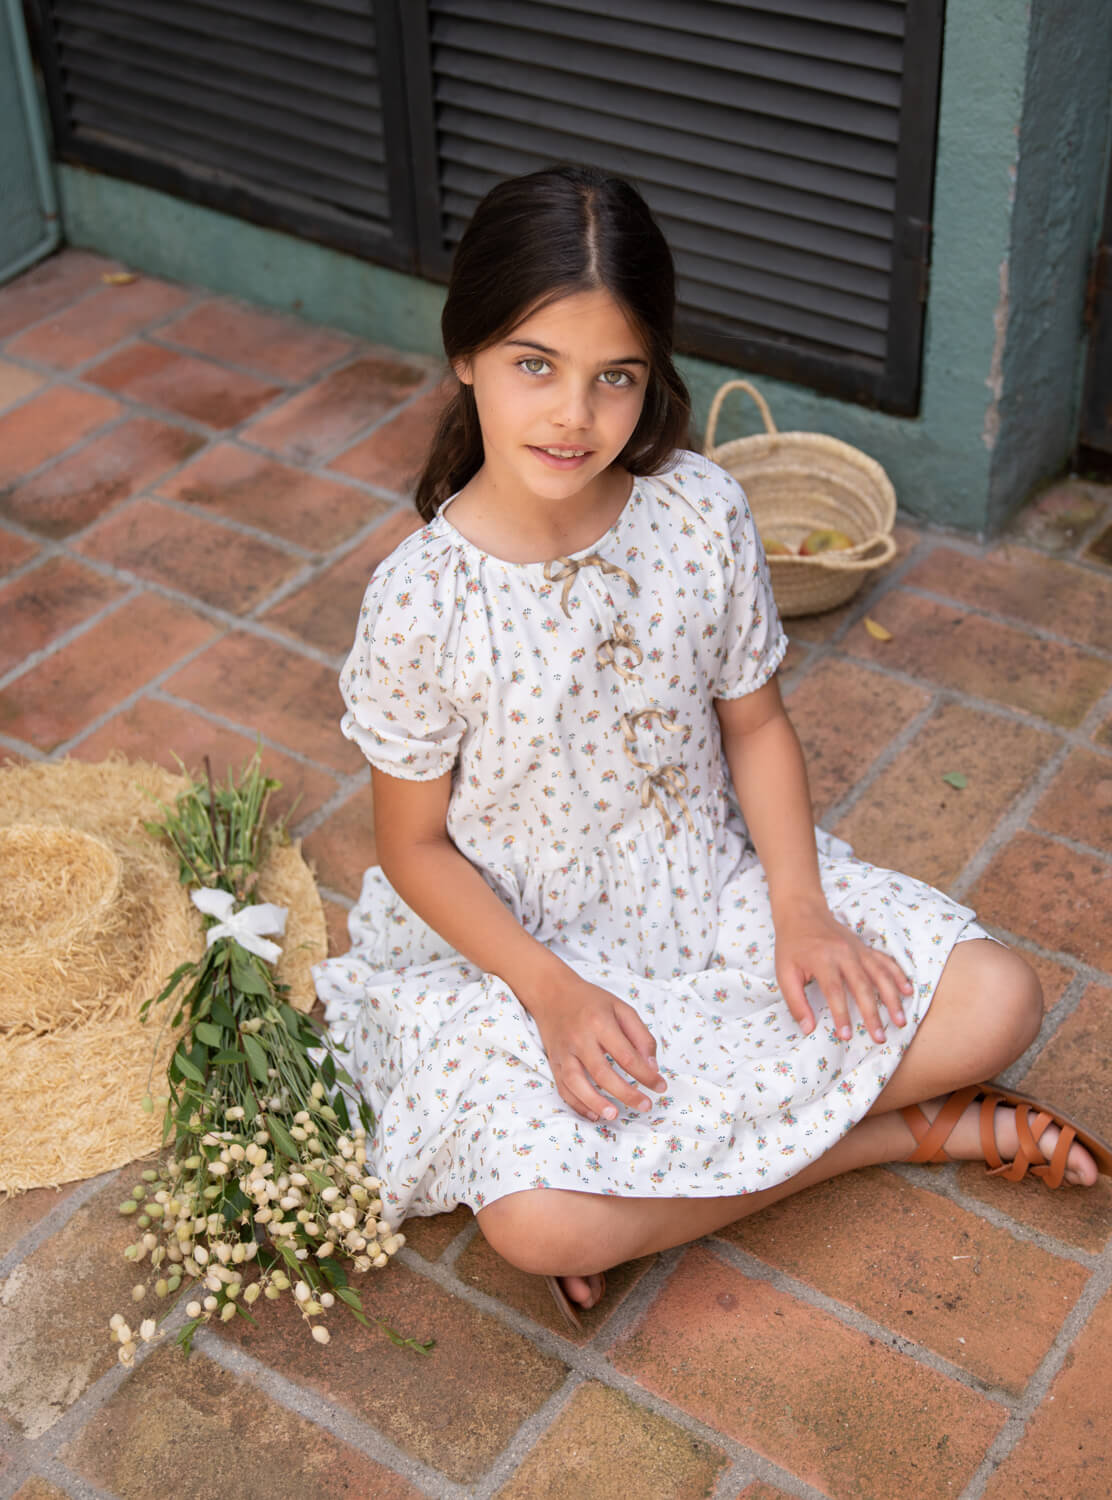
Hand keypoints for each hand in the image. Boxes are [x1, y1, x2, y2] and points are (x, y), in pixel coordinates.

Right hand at [524, 975, 665, 1121]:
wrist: (552, 994)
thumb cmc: (591, 1001)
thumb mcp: (621, 1008)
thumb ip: (640, 1036)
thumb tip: (651, 1067)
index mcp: (600, 1022)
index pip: (626, 1056)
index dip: (646, 1075)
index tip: (660, 1086)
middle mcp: (579, 1039)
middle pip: (602, 1073)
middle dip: (626, 1094)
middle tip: (646, 1106)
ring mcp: (564, 1052)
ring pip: (577, 1083)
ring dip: (595, 1103)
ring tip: (615, 1115)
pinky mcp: (553, 1062)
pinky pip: (562, 1088)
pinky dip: (576, 1104)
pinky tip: (593, 1114)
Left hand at [774, 898, 911, 1044]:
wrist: (802, 912)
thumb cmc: (791, 946)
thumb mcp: (784, 973)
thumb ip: (795, 1001)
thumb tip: (807, 1028)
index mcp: (822, 959)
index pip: (834, 991)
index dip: (841, 1015)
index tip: (847, 1036)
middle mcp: (843, 953)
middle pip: (862, 986)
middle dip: (872, 1014)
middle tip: (880, 1038)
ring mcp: (857, 949)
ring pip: (880, 975)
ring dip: (892, 999)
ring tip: (900, 1020)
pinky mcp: (865, 947)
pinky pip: (885, 962)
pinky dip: (898, 976)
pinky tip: (908, 991)